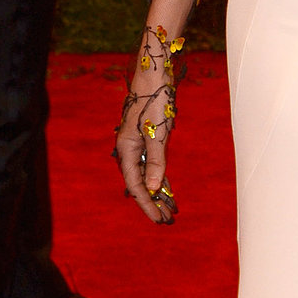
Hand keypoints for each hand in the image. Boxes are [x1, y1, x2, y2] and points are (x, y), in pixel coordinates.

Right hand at [115, 40, 179, 225]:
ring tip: (171, 211)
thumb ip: (156, 161)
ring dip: (159, 193)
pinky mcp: (149, 139)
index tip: (158, 220)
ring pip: (148, 176)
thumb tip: (155, 188)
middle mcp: (129, 150)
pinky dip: (161, 179)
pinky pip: (153, 165)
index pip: (135, 185)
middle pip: (140, 184)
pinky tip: (168, 191)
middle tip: (168, 221)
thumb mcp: (158, 133)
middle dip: (154, 203)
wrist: (155, 75)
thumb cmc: (155, 101)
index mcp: (126, 150)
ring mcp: (138, 145)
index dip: (147, 204)